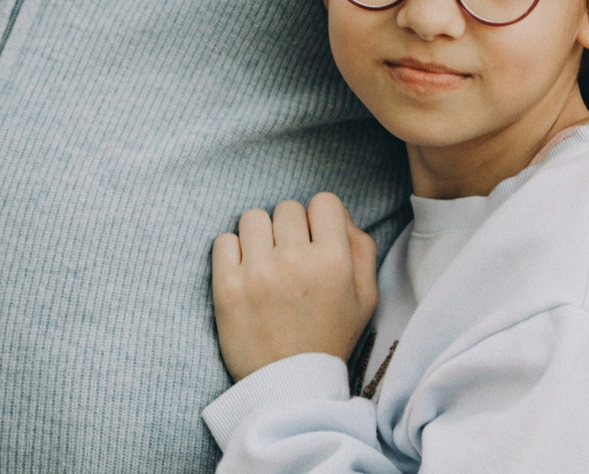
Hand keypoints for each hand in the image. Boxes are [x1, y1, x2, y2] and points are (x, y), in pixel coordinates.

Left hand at [210, 193, 379, 381]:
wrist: (290, 387)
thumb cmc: (328, 338)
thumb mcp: (365, 298)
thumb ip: (361, 247)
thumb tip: (338, 214)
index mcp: (334, 262)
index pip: (324, 201)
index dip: (320, 219)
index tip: (314, 241)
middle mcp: (296, 261)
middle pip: (287, 207)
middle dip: (289, 229)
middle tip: (290, 260)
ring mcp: (258, 272)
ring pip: (253, 217)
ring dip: (259, 237)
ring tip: (266, 265)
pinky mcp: (227, 287)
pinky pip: (223, 241)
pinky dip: (233, 254)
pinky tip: (245, 276)